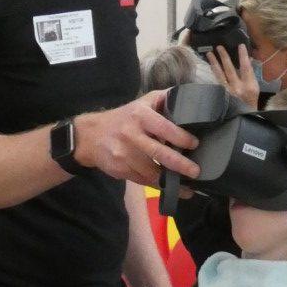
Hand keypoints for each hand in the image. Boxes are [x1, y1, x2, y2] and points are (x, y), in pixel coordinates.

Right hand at [75, 91, 199, 187]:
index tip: (195, 144)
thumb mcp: (141, 103)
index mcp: (140, 116)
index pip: (164, 127)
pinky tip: (171, 188)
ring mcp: (124, 155)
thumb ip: (163, 99)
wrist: (90, 136)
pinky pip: (143, 181)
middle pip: (159, 153)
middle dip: (180, 164)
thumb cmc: (123, 119)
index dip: (181, 138)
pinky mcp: (120, 170)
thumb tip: (189, 97)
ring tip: (187, 185)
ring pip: (152, 172)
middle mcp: (131, 135)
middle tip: (196, 171)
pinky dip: (158, 186)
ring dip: (171, 180)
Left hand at [205, 44, 258, 106]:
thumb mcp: (255, 90)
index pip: (246, 67)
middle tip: (219, 46)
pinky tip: (208, 67)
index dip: (243, 56)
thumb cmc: (251, 105)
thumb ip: (250, 76)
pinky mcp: (220, 97)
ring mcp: (228, 93)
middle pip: (230, 68)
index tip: (240, 45)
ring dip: (214, 63)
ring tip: (209, 53)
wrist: (243, 120)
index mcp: (250, 87)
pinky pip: (215, 82)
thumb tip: (247, 60)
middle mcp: (238, 89)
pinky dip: (212, 73)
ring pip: (219, 74)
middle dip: (224, 56)